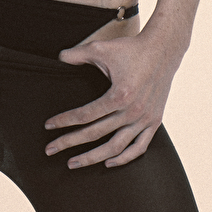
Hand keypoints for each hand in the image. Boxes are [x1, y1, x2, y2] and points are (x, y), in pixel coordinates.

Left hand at [44, 32, 183, 168]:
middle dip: (69, 143)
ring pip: (115, 147)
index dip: (64, 121)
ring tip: (73, 163)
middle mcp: (132, 111)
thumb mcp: (102, 47)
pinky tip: (108, 162)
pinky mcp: (154, 122)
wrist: (163, 50)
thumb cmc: (131, 49)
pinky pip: (139, 148)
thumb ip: (78, 53)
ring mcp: (144, 119)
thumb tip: (59, 56)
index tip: (48, 126)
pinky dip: (123, 158)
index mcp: (119, 95)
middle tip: (50, 150)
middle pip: (95, 134)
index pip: (85, 115)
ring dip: (92, 158)